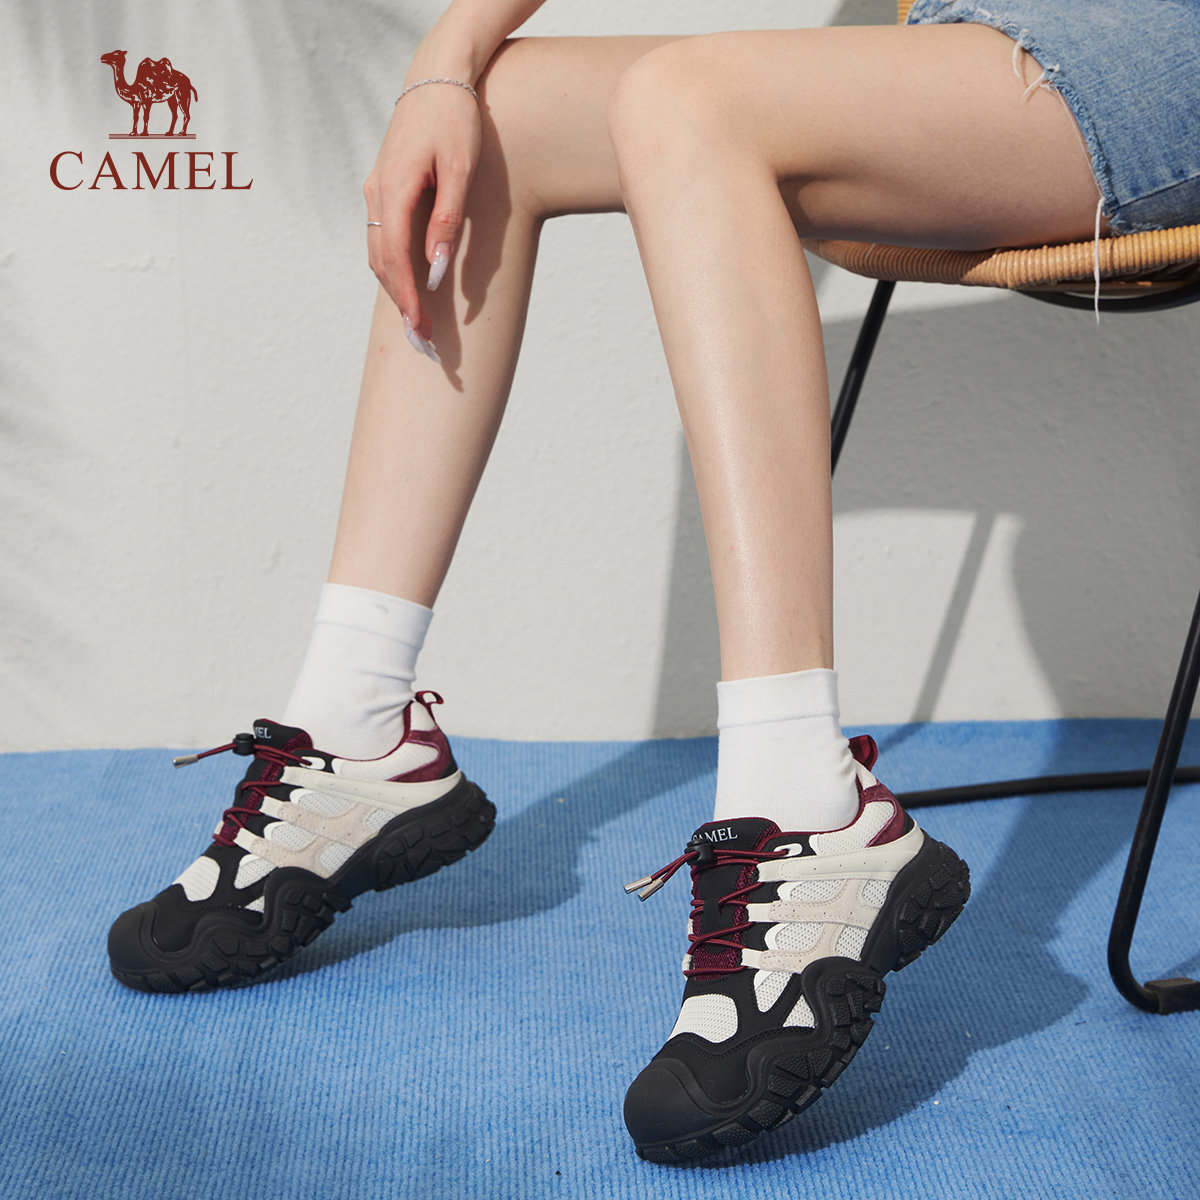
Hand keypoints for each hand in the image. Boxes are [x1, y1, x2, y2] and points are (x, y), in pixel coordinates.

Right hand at [363, 81, 481, 358]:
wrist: (437, 77)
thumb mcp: (460, 169)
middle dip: (401, 304)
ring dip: (395, 289)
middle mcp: (376, 193)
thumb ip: (447, 220)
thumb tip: (436, 269)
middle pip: (381, 262)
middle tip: (421, 342)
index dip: (406, 298)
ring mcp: (375, 191)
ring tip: (416, 323)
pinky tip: (409, 286)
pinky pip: (382, 238)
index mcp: (393, 189)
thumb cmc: (455, 119)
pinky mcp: (383, 188)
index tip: (419, 330)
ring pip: (378, 252)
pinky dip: (392, 267)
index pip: (395, 259)